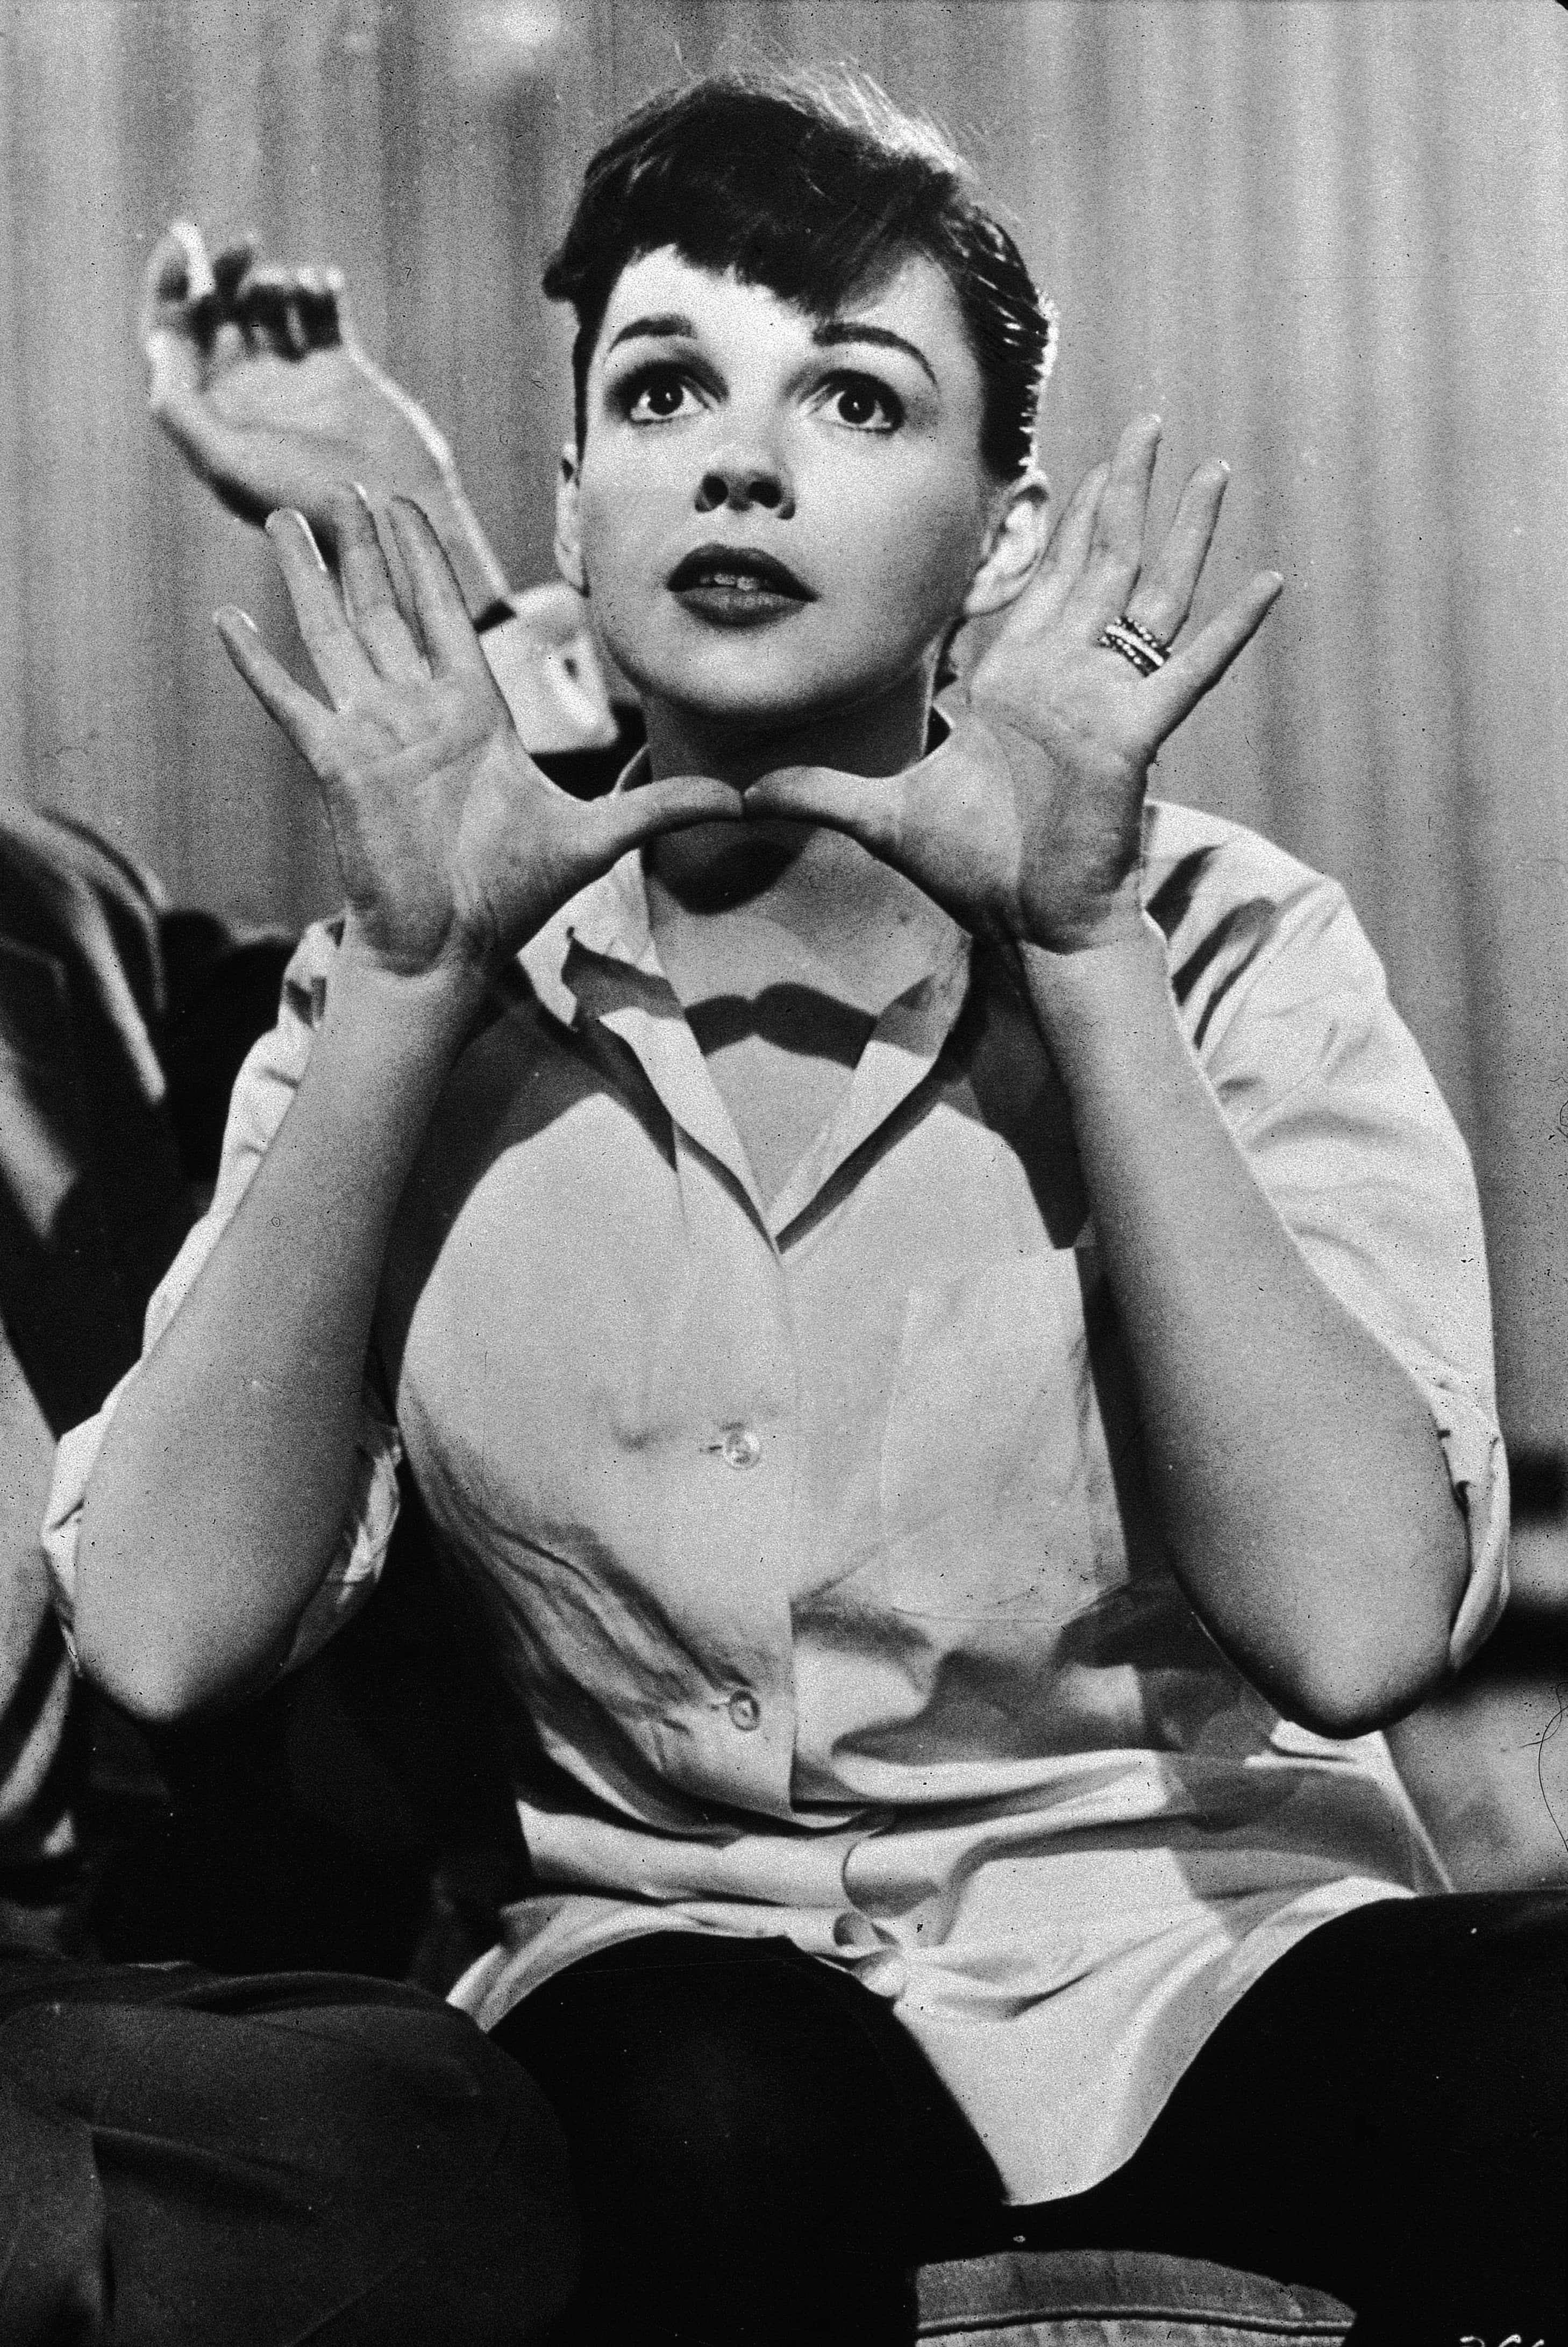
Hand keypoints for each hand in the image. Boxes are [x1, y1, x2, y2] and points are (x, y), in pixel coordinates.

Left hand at [142, 223, 505, 614]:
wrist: (390, 513)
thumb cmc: (305, 498)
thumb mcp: (226, 462)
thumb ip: (179, 407)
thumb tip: (159, 339)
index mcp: (212, 412)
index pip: (173, 334)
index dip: (170, 285)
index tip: (186, 246)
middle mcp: (249, 391)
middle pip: (218, 308)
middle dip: (223, 270)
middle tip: (242, 246)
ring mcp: (296, 377)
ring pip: (268, 303)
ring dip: (272, 280)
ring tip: (291, 289)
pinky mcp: (342, 368)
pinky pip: (321, 311)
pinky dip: (319, 287)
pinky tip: (324, 285)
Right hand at [216, 491, 739, 989]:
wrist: (450, 952)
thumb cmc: (509, 900)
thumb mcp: (597, 838)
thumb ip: (660, 807)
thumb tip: (738, 799)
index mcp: (471, 717)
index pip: (443, 618)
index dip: (425, 561)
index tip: (406, 508)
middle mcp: (415, 713)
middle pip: (387, 608)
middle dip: (369, 546)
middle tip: (350, 487)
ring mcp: (371, 733)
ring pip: (336, 634)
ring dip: (309, 577)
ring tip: (284, 519)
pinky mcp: (336, 763)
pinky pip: (290, 700)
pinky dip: (258, 663)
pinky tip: (229, 619)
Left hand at [744, 416, 1281, 955]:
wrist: (1027, 924)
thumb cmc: (973, 872)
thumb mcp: (879, 815)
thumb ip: (816, 791)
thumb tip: (742, 793)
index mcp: (1017, 682)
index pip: (1044, 583)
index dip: (1065, 525)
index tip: (1082, 469)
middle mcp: (1069, 678)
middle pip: (1104, 561)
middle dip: (1125, 490)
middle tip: (1150, 422)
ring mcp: (1108, 700)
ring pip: (1151, 593)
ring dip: (1184, 531)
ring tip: (1216, 468)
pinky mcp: (1135, 734)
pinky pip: (1191, 670)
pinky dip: (1230, 629)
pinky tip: (1269, 582)